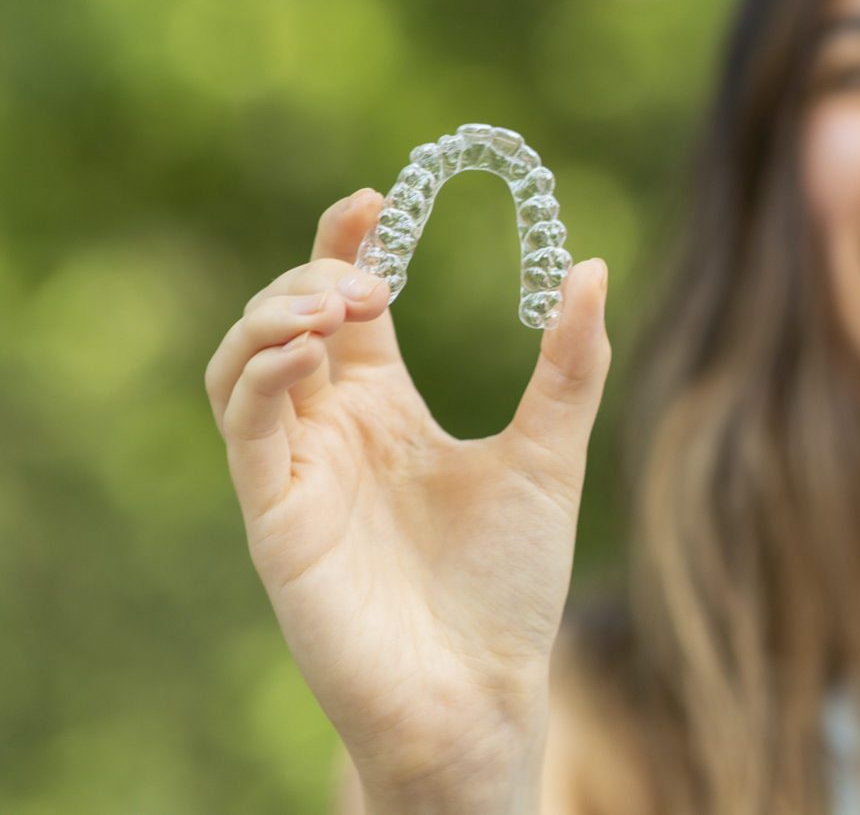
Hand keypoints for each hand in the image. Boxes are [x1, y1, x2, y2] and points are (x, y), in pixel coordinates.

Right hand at [204, 188, 610, 809]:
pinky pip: (245, 426)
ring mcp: (299, 470)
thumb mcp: (549, 456)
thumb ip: (569, 367)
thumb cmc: (510, 584)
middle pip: (287, 317)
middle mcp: (335, 430)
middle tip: (371, 278)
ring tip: (339, 303)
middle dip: (315, 276)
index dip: (347, 242)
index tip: (378, 197)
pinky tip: (311, 353)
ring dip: (274, 315)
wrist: (482, 689)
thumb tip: (590, 266)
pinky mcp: (275, 514)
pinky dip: (263, 374)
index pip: (347, 303)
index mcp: (388, 408)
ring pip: (243, 360)